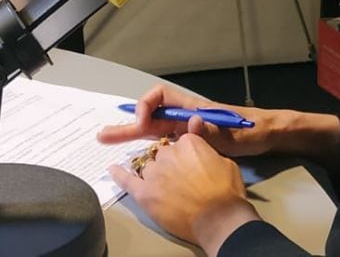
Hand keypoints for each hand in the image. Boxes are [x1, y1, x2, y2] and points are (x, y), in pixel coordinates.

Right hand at [98, 83, 273, 158]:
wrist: (267, 137)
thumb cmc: (251, 130)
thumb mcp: (232, 132)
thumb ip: (211, 130)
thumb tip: (192, 124)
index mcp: (191, 109)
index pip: (160, 95)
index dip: (146, 106)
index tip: (143, 125)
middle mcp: (184, 118)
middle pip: (150, 116)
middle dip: (127, 125)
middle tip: (103, 135)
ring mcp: (185, 132)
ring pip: (153, 131)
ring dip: (131, 136)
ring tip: (107, 142)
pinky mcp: (189, 146)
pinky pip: (163, 144)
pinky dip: (148, 149)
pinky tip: (137, 159)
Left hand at [109, 133, 259, 253]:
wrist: (219, 219)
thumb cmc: (226, 191)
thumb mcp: (224, 160)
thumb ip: (205, 140)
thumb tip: (196, 121)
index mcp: (187, 142)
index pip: (179, 143)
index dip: (185, 156)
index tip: (191, 166)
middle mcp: (167, 153)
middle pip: (161, 154)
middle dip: (169, 165)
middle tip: (181, 182)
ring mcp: (154, 173)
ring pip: (147, 167)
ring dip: (154, 174)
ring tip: (164, 189)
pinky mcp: (144, 193)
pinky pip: (126, 180)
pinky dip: (118, 174)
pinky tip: (112, 169)